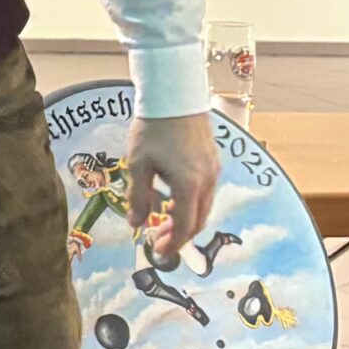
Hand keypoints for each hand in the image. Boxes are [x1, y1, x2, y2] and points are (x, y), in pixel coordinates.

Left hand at [127, 113, 218, 250]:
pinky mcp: (213, 161)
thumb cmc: (153, 128)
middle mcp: (207, 180)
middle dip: (178, 234)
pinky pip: (205, 192)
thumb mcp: (138, 164)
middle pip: (197, 220)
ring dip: (184, 219)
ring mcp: (213, 170)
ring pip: (203, 207)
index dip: (171, 243)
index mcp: (189, 185)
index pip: (184, 226)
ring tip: (160, 220)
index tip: (158, 252)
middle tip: (156, 240)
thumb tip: (135, 223)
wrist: (174, 96)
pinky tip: (172, 199)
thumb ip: (138, 197)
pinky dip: (190, 203)